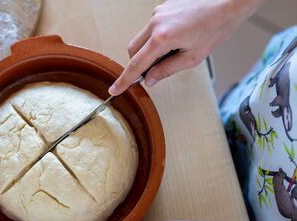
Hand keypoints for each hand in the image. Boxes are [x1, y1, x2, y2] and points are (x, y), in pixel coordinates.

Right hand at [108, 0, 263, 94]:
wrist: (229, 1)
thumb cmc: (217, 27)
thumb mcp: (192, 57)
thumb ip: (167, 70)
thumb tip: (150, 79)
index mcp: (162, 38)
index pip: (136, 64)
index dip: (125, 80)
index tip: (115, 89)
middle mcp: (155, 23)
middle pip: (133, 50)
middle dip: (139, 63)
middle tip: (156, 70)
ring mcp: (157, 13)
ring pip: (141, 39)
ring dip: (150, 50)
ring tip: (175, 49)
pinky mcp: (162, 7)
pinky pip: (151, 28)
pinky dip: (157, 38)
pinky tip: (178, 37)